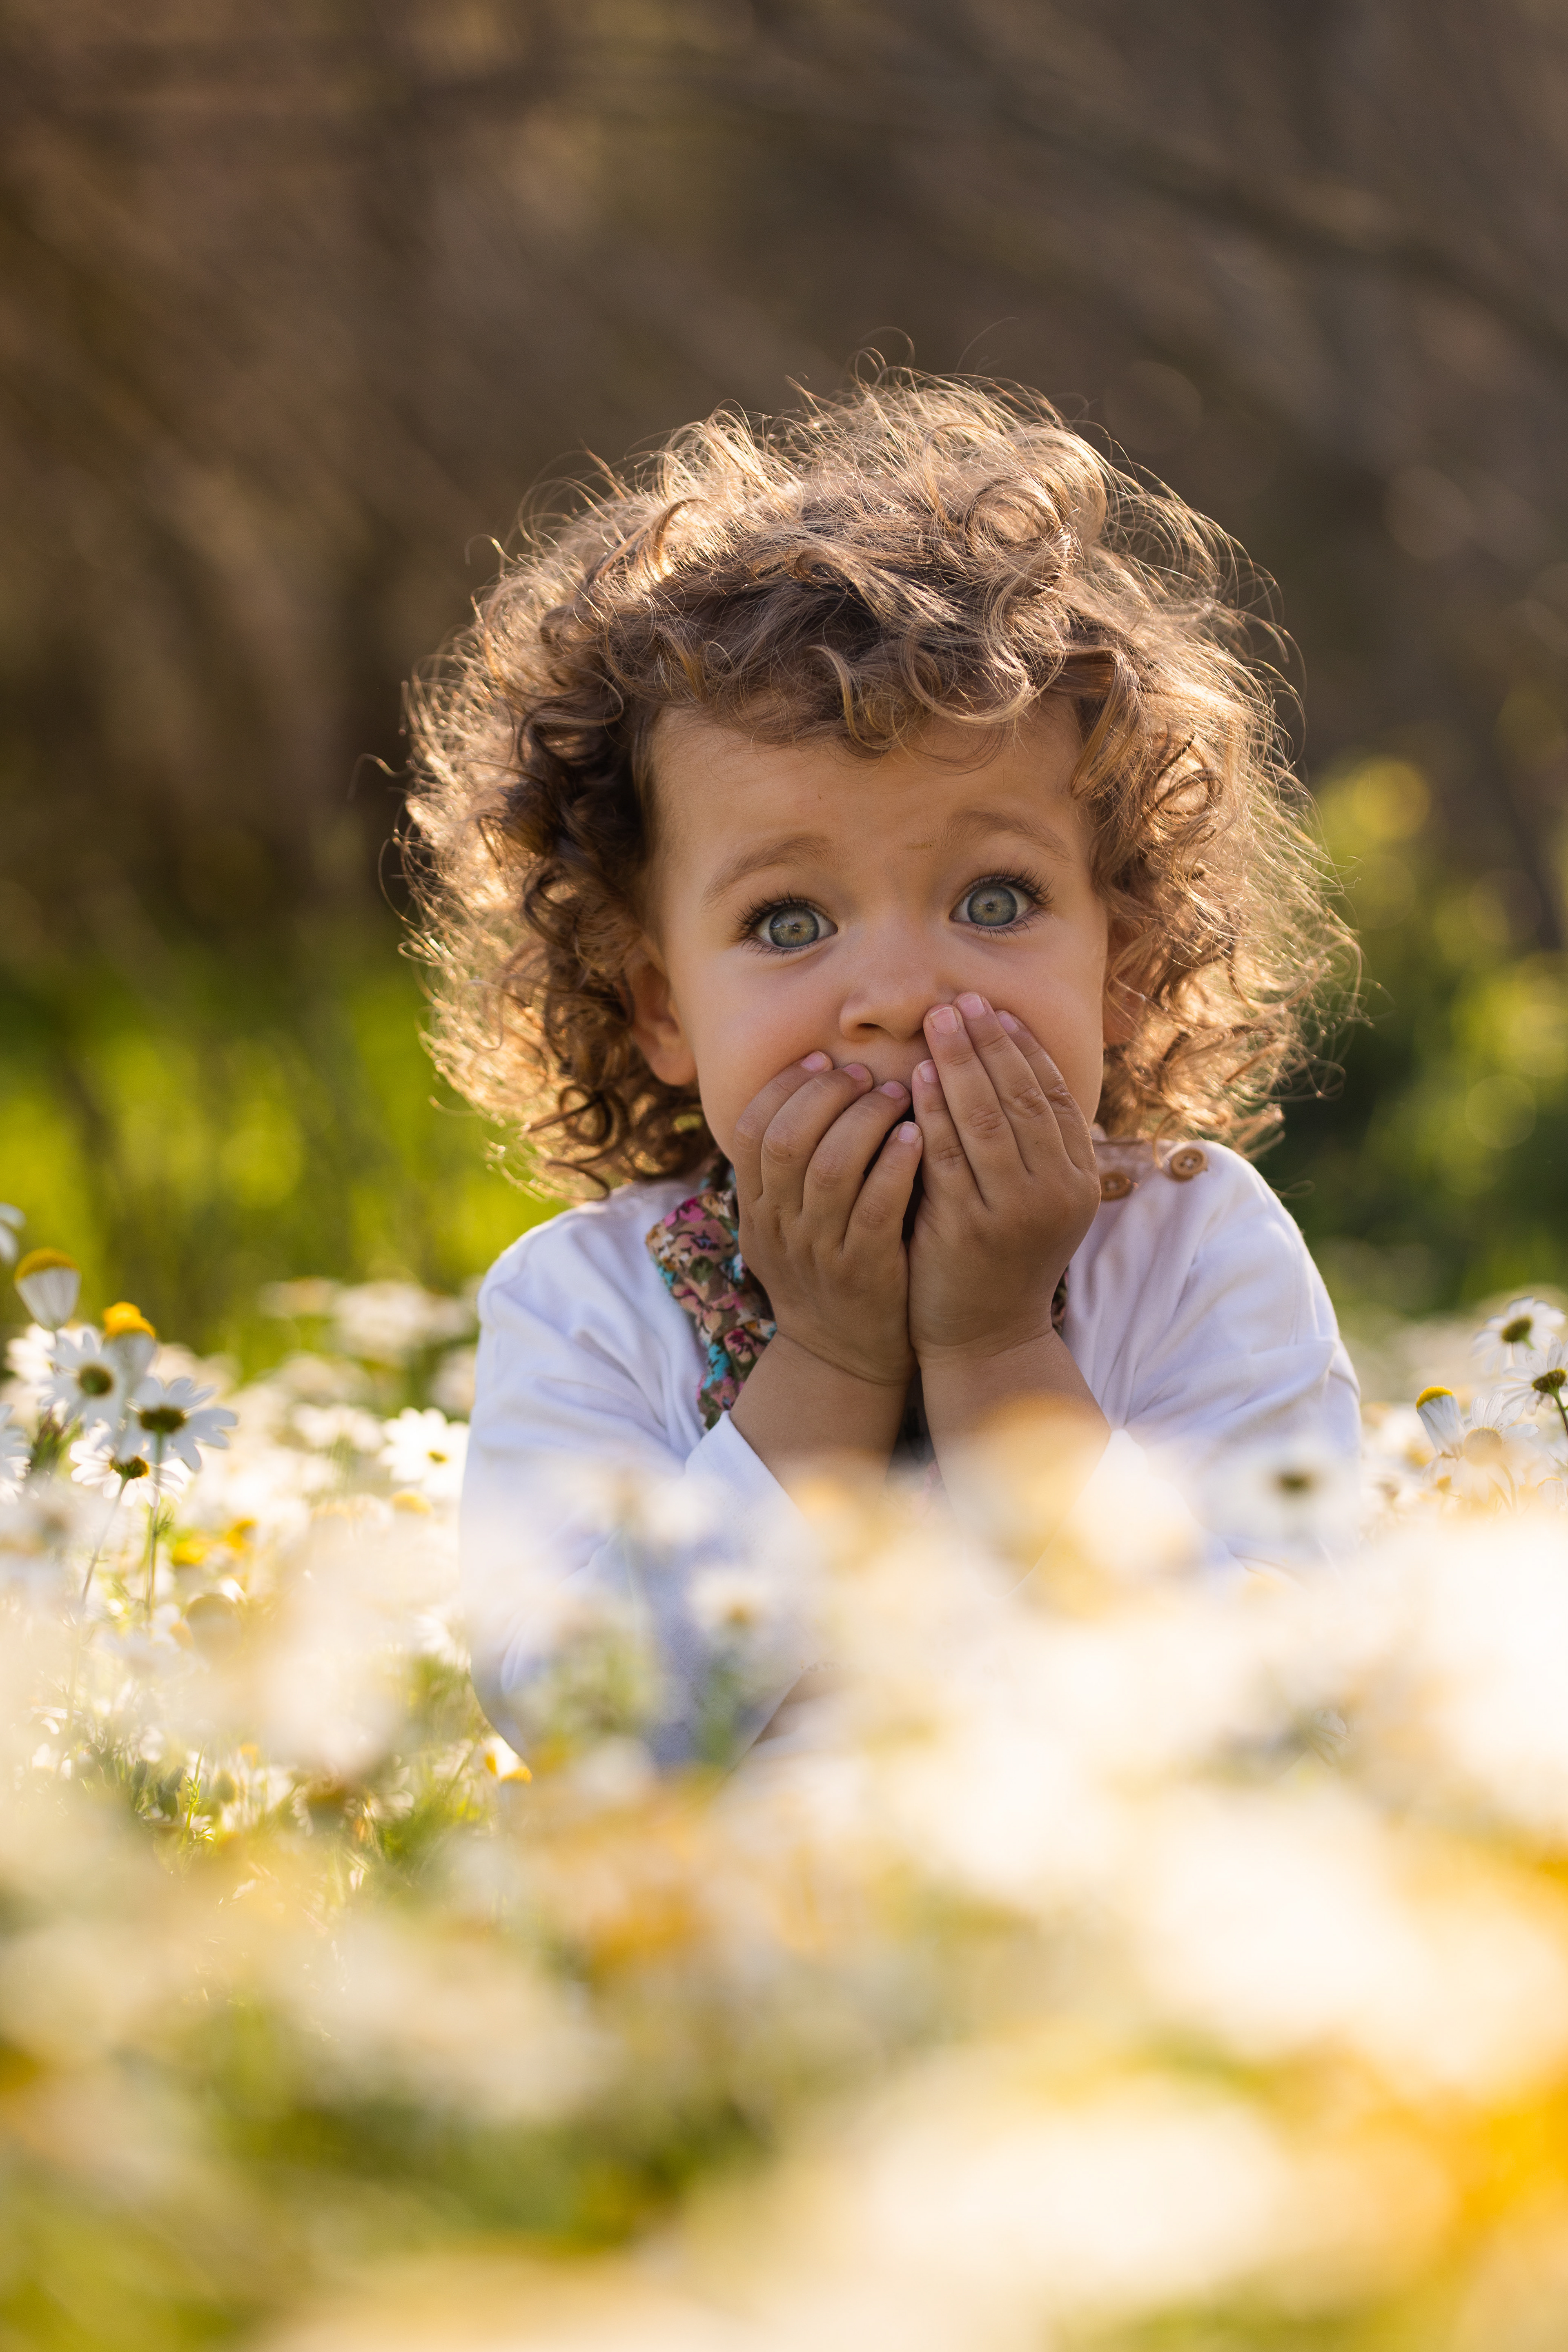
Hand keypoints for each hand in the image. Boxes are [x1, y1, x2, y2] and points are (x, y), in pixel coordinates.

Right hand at [730, 1052, 923, 1391]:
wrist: (842, 1359)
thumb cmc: (826, 1273)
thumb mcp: (785, 1226)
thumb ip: (788, 1170)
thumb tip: (810, 1085)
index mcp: (756, 1210)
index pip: (750, 1131)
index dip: (785, 1088)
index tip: (822, 1060)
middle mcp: (780, 1228)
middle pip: (788, 1140)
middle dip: (827, 1094)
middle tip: (866, 1074)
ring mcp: (820, 1252)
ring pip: (830, 1168)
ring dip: (866, 1120)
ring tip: (899, 1095)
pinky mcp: (864, 1272)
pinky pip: (876, 1208)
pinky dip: (895, 1165)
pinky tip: (918, 1137)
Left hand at [907, 993, 1100, 1367]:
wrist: (987, 1338)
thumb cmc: (1003, 1261)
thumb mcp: (1037, 1202)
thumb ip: (1036, 1148)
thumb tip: (1018, 1070)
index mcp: (1079, 1181)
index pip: (1057, 1098)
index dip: (1027, 1050)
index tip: (1000, 1011)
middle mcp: (1057, 1193)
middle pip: (1023, 1098)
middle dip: (992, 1043)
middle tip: (962, 1000)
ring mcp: (1015, 1212)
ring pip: (987, 1119)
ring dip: (961, 1064)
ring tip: (938, 1022)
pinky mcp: (969, 1229)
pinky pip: (947, 1155)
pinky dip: (932, 1112)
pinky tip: (913, 1079)